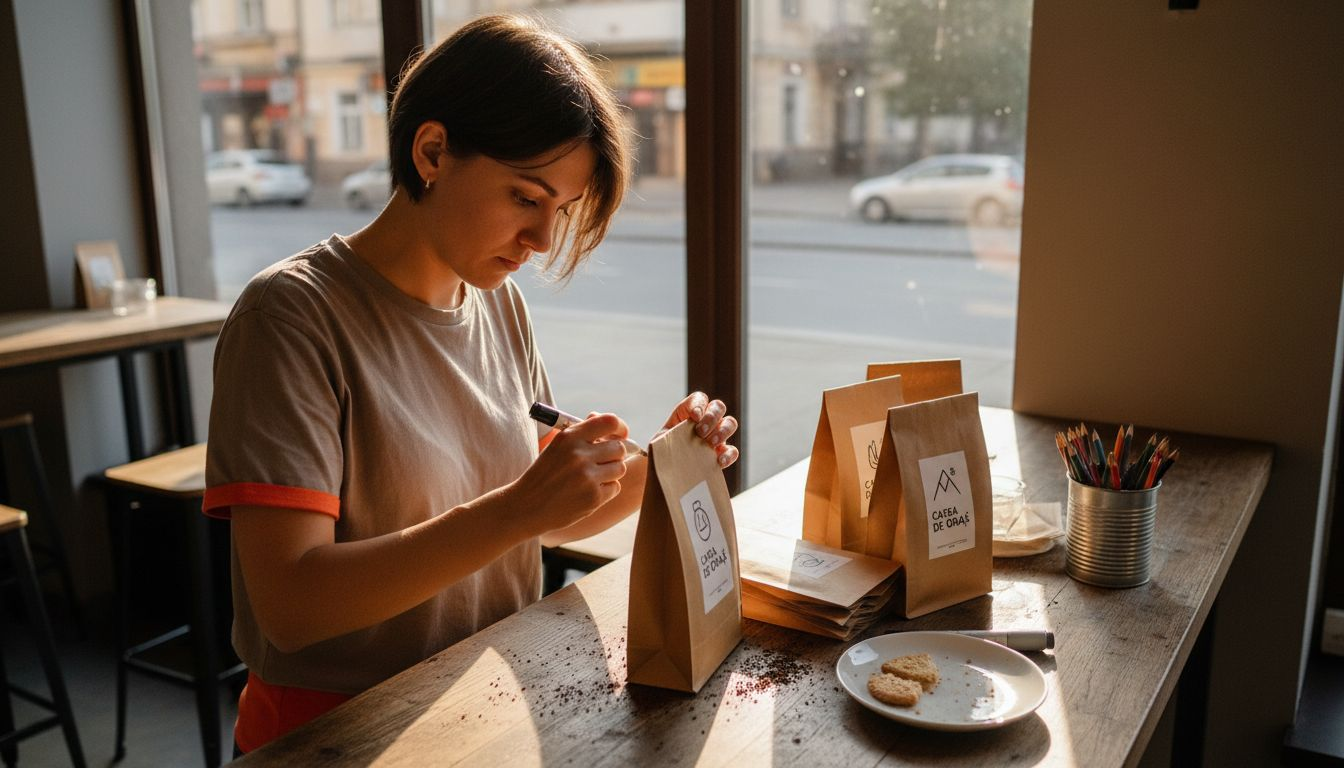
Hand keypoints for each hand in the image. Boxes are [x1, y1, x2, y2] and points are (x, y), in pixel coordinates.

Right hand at [511, 413, 629, 535]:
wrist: (526, 506)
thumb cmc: (545, 474)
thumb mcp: (556, 447)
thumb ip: (583, 434)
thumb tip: (615, 426)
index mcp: (569, 437)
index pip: (610, 422)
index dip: (620, 429)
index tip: (620, 436)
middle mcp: (579, 454)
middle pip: (619, 448)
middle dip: (614, 456)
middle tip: (602, 463)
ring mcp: (587, 477)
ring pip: (620, 468)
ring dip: (610, 474)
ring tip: (592, 479)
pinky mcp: (593, 497)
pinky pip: (615, 487)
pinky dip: (605, 491)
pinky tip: (587, 493)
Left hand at [660, 392, 739, 468]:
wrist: (666, 472)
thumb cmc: (663, 452)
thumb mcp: (660, 440)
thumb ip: (667, 434)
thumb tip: (672, 436)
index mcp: (689, 413)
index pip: (699, 398)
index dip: (700, 404)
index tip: (694, 417)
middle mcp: (706, 421)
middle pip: (718, 407)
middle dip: (711, 417)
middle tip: (701, 432)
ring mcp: (717, 436)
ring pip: (730, 423)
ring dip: (723, 431)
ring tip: (711, 443)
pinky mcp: (722, 454)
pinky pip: (732, 451)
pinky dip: (728, 454)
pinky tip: (718, 461)